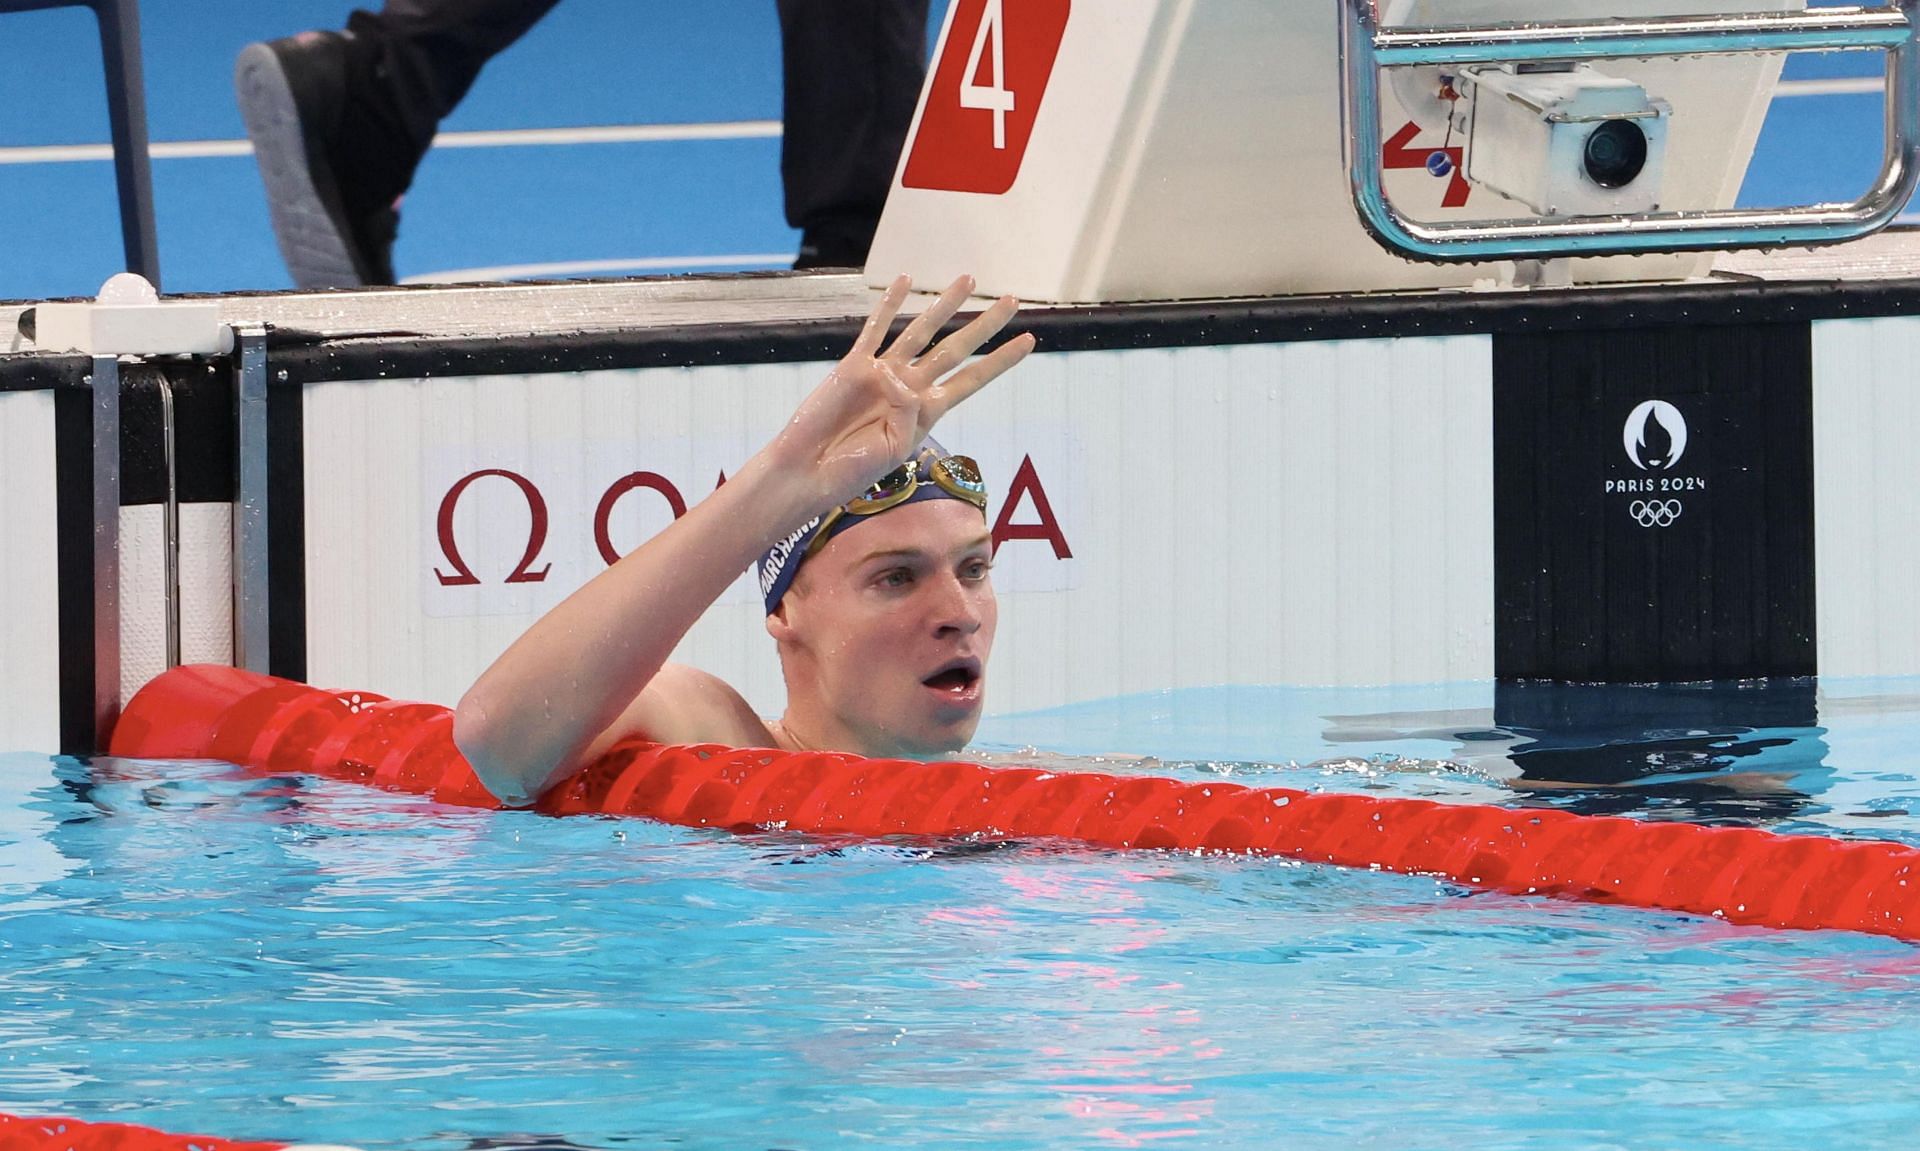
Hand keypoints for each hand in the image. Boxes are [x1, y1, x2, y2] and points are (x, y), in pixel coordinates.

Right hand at [768, 274, 1034, 511]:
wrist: (810, 471)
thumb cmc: (853, 470)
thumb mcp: (894, 447)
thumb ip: (907, 411)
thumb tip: (897, 374)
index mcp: (927, 412)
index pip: (972, 379)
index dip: (1000, 360)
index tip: (1029, 341)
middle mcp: (909, 387)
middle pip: (956, 348)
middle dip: (985, 325)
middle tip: (1012, 301)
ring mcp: (881, 373)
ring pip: (921, 330)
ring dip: (945, 304)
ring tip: (969, 280)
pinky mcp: (853, 366)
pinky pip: (875, 329)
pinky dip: (889, 305)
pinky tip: (905, 281)